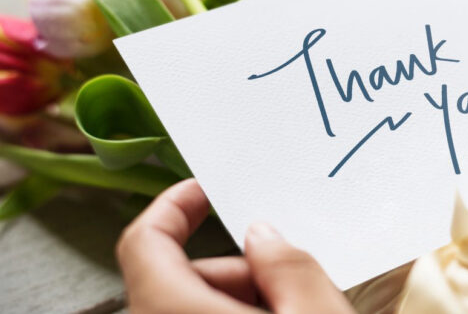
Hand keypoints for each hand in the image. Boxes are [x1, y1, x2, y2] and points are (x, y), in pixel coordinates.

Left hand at [116, 179, 354, 312]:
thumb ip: (289, 266)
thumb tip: (262, 236)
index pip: (144, 243)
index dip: (173, 206)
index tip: (206, 189)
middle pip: (183, 278)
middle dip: (240, 268)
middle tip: (293, 281)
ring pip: (197, 304)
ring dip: (245, 297)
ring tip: (299, 310)